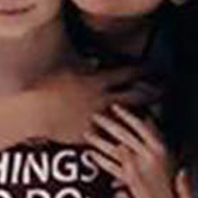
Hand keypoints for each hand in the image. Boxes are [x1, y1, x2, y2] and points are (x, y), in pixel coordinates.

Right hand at [33, 67, 154, 143]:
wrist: (33, 112)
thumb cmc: (46, 87)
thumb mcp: (66, 69)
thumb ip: (83, 65)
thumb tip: (94, 60)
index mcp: (97, 81)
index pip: (128, 73)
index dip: (144, 69)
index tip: (154, 68)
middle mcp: (103, 99)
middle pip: (136, 95)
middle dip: (153, 92)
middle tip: (164, 90)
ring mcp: (98, 118)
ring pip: (126, 117)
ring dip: (141, 115)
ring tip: (153, 115)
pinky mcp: (90, 135)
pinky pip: (110, 135)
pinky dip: (121, 135)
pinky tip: (128, 136)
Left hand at [85, 103, 175, 197]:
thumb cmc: (169, 183)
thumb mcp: (170, 156)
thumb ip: (157, 138)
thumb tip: (148, 119)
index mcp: (160, 148)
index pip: (141, 126)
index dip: (127, 115)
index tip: (114, 107)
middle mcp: (149, 156)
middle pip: (124, 134)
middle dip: (108, 123)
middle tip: (95, 116)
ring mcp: (139, 168)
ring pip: (115, 149)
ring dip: (99, 140)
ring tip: (87, 134)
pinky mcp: (130, 181)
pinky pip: (111, 167)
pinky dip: (100, 159)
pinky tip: (91, 153)